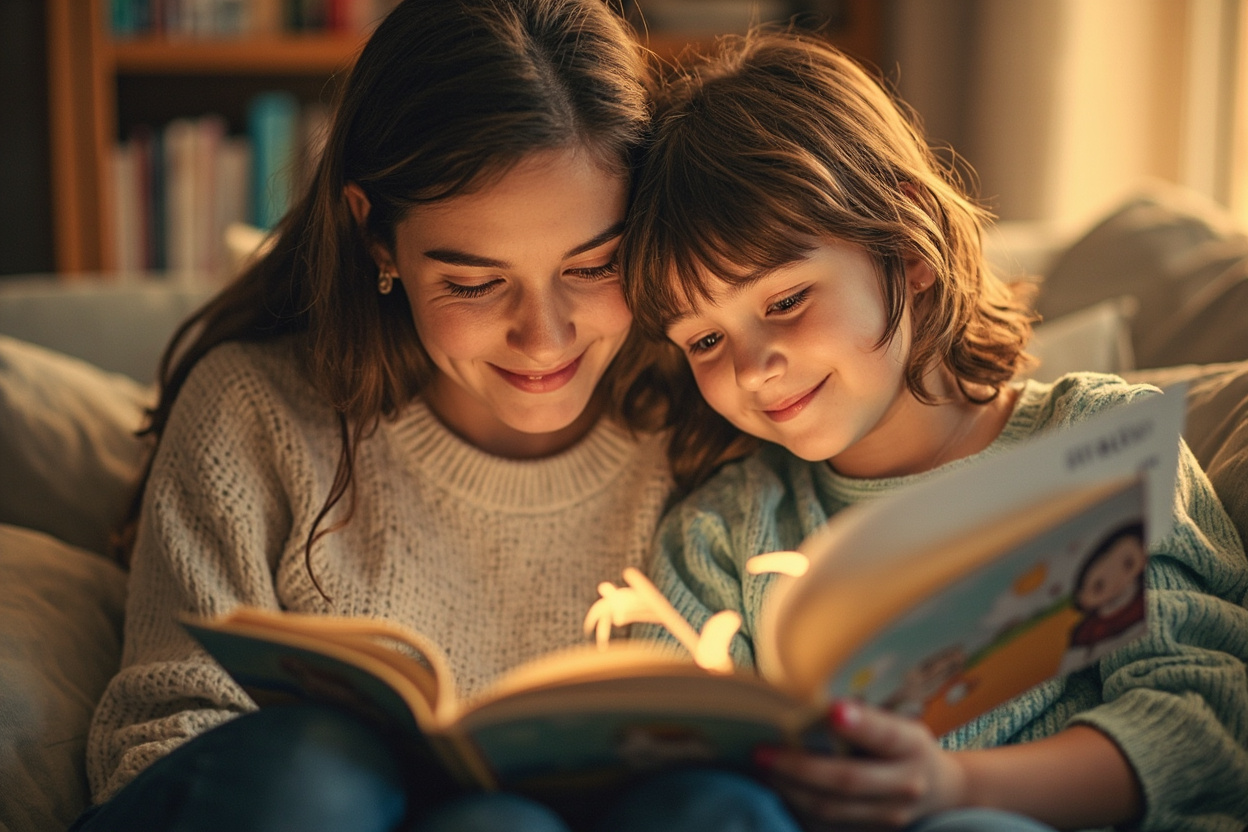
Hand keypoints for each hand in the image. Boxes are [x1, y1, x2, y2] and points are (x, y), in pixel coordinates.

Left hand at [754, 700, 967, 829]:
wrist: (941, 791)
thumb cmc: (905, 745)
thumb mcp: (900, 723)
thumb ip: (866, 717)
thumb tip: (809, 700)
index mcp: (912, 747)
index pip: (886, 735)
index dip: (861, 724)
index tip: (834, 709)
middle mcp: (905, 785)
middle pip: (848, 780)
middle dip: (800, 766)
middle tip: (761, 752)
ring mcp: (889, 817)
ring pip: (830, 809)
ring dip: (789, 789)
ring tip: (760, 770)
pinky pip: (826, 826)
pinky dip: (797, 807)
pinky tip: (777, 788)